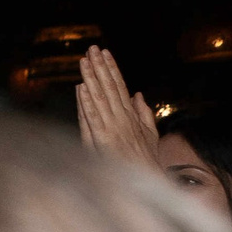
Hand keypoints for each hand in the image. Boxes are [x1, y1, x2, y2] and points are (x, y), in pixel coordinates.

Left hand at [77, 46, 160, 168]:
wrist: (147, 183)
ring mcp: (113, 128)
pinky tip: (82, 88)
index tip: (105, 52)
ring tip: (85, 60)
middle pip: (110, 87)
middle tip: (92, 48)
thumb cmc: (146, 160)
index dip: (112, 69)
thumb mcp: (150, 135)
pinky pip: (93, 118)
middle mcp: (122, 118)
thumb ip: (143, 113)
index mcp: (131, 116)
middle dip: (101, 66)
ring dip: (92, 78)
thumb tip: (137, 94)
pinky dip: (87, 103)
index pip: (119, 87)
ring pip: (100, 98)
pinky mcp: (104, 140)